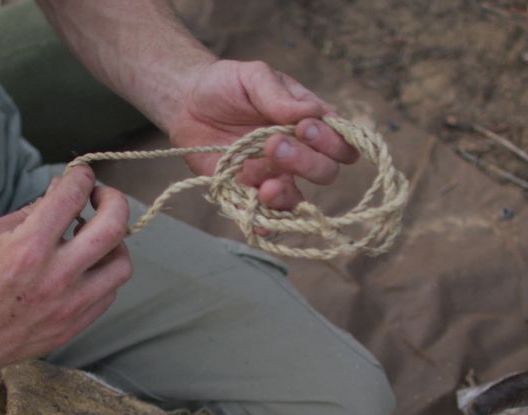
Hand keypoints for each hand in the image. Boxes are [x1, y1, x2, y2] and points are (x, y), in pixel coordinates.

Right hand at [0, 166, 131, 394]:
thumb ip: (26, 214)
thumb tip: (57, 194)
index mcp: (28, 247)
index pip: (72, 195)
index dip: (81, 176)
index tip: (80, 175)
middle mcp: (55, 276)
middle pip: (114, 227)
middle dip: (113, 200)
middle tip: (100, 197)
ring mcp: (68, 306)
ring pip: (121, 264)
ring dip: (114, 243)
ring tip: (94, 238)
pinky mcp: (72, 327)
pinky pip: (108, 294)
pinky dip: (102, 274)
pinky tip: (84, 268)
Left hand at [167, 60, 359, 210]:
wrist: (187, 103)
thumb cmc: (227, 85)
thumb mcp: (253, 77)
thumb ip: (279, 95)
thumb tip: (311, 113)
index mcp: (309, 123)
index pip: (341, 141)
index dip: (331, 140)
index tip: (303, 127)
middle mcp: (298, 153)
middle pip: (325, 172)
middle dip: (306, 162)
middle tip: (274, 144)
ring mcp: (274, 175)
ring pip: (298, 200)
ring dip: (287, 196)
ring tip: (267, 185)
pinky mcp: (248, 191)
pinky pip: (264, 216)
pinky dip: (265, 223)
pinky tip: (259, 221)